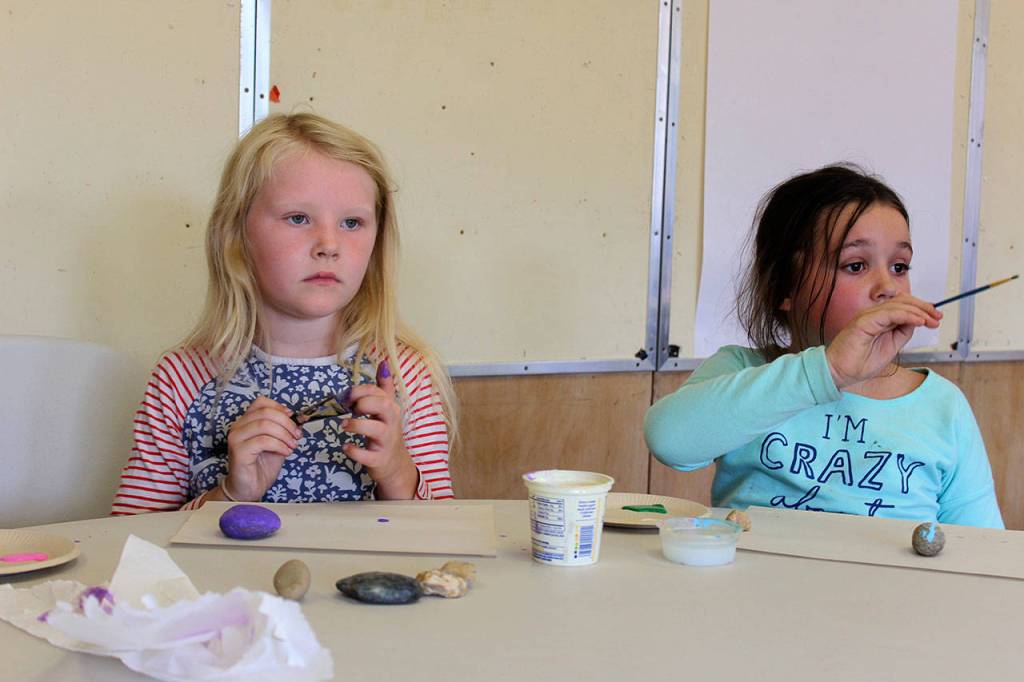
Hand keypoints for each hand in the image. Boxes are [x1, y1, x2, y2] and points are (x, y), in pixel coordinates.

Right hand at [224, 396, 301, 500]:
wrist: (249, 488)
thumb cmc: (262, 465)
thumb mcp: (277, 442)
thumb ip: (283, 429)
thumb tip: (298, 419)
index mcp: (246, 421)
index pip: (261, 402)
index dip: (279, 407)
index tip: (292, 418)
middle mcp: (238, 427)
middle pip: (266, 413)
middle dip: (287, 423)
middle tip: (296, 435)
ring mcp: (236, 438)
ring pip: (264, 425)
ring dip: (284, 435)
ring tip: (292, 446)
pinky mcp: (239, 451)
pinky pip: (263, 441)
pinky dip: (279, 445)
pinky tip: (285, 452)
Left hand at [342, 361, 417, 498]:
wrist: (395, 465)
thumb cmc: (387, 433)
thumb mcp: (387, 409)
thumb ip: (384, 387)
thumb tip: (383, 363)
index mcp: (391, 408)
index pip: (378, 392)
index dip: (361, 390)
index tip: (348, 397)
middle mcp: (391, 422)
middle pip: (383, 405)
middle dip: (364, 402)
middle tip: (349, 408)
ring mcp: (386, 441)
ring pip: (377, 429)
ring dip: (357, 425)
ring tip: (344, 425)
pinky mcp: (379, 459)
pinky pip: (368, 455)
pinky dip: (355, 451)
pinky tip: (346, 447)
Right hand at [825, 294, 941, 388]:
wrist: (838, 373)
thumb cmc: (858, 363)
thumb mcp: (891, 347)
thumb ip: (902, 332)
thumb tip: (917, 321)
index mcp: (878, 319)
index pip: (902, 305)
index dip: (921, 309)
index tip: (936, 318)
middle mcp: (872, 314)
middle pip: (903, 300)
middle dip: (924, 307)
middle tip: (937, 317)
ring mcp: (867, 316)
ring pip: (898, 304)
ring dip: (919, 311)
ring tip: (931, 320)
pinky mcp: (863, 321)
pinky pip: (890, 313)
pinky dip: (907, 316)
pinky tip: (919, 322)